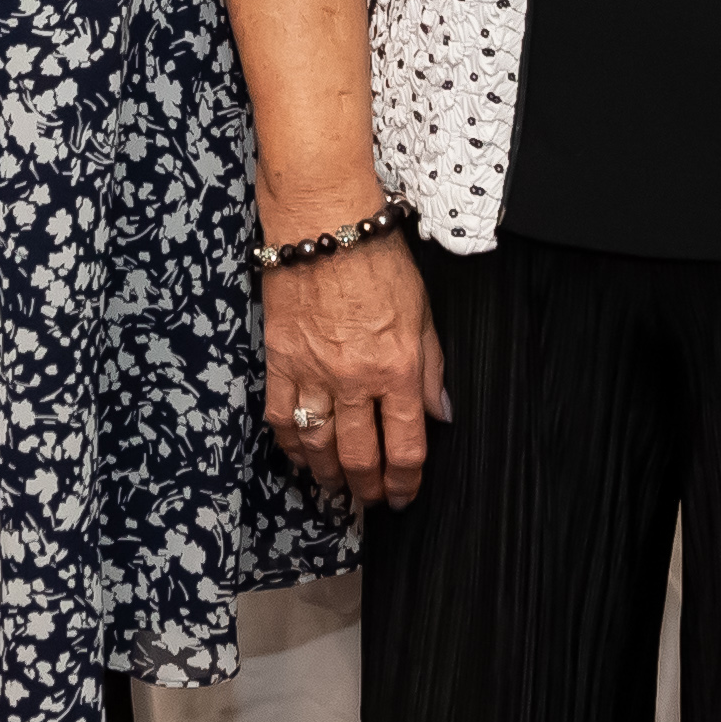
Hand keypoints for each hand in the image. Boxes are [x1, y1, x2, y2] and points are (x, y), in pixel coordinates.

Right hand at [264, 232, 448, 508]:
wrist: (324, 222)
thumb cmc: (377, 257)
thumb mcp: (423, 311)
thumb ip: (432, 368)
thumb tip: (440, 414)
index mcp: (398, 367)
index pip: (406, 446)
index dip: (406, 482)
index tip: (404, 495)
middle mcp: (356, 378)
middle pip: (360, 456)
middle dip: (368, 487)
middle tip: (372, 499)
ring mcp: (313, 372)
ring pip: (318, 446)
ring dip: (328, 476)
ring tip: (336, 486)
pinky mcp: (280, 360)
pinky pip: (280, 418)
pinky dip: (289, 445)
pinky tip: (299, 456)